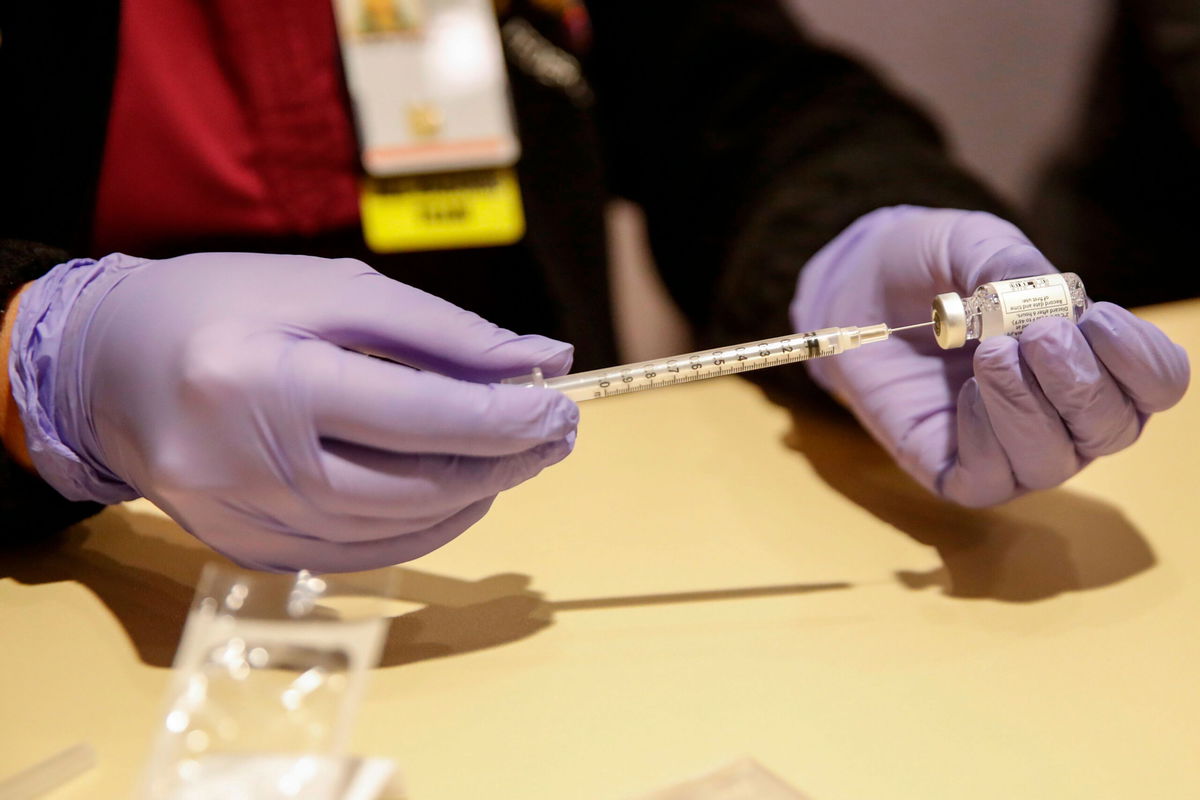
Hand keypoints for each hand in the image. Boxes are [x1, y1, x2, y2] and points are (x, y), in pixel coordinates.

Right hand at [11, 253, 577, 570]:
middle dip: (501, 464)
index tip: (561, 408)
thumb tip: (539, 360)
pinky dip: (417, 529)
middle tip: (554, 435)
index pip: (418, 416)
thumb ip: (439, 331)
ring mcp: (241, 518)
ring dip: (469, 499)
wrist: (106, 363)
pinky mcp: (241, 547)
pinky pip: (355, 554)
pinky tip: (451, 495)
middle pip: (413, 487)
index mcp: (267, 379)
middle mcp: (248, 462)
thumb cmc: (222, 304)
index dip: (505, 418)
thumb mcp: (330, 289)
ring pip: (392, 531)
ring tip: (510, 459)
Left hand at [790, 206, 1189, 505]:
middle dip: (1080, 383)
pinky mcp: (953, 468)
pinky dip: (985, 440)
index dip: (1141, 361)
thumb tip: (1044, 306)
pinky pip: (990, 482)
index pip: (1155, 385)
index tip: (1097, 318)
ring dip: (1028, 408)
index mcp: (1091, 357)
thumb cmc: (931, 266)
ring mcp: (1010, 447)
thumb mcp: (972, 245)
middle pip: (1112, 429)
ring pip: (1053, 461)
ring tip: (990, 354)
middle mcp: (1063, 413)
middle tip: (1036, 336)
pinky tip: (963, 394)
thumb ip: (1012, 268)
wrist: (858, 287)